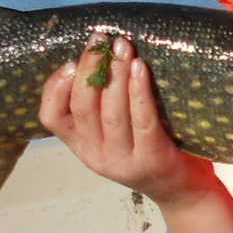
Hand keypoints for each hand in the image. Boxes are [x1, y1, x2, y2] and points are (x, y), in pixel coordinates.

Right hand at [39, 36, 216, 208]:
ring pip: (111, 111)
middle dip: (90, 68)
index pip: (50, 117)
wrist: (182, 193)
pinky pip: (142, 119)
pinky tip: (140, 68)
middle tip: (101, 40)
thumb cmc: (149, 151)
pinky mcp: (151, 159)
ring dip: (115, 74)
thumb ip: (100, 109)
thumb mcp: (114, 136)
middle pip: (82, 106)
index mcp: (82, 147)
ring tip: (123, 47)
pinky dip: (139, 91)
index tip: (70, 62)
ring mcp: (123, 160)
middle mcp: (96, 156)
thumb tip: (96, 57)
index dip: (55, 87)